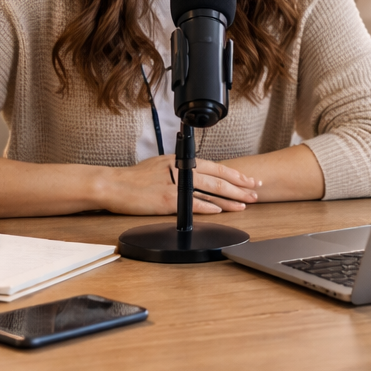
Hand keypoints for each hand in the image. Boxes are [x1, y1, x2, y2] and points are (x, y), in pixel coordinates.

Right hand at [95, 155, 260, 214]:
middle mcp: (180, 170)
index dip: (234, 174)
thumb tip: (198, 175)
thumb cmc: (135, 178)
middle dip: (239, 186)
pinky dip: (207, 207)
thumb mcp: (161, 165)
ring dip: (229, 198)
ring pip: (209, 190)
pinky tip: (219, 210)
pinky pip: (191, 204)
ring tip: (245, 204)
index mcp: (180, 160)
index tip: (249, 180)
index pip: (214, 166)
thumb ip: (180, 169)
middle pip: (217, 178)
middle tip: (256, 192)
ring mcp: (174, 185)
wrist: (114, 185)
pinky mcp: (166, 200)